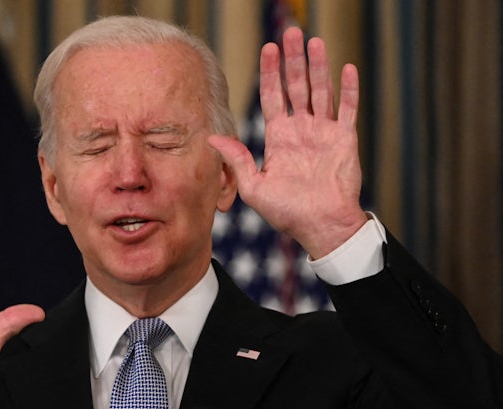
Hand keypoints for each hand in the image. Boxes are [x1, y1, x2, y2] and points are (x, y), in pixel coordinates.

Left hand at [208, 27, 367, 257]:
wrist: (320, 226)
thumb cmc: (287, 212)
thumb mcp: (254, 187)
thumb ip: (236, 160)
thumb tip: (211, 138)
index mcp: (279, 137)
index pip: (273, 96)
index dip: (270, 72)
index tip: (268, 49)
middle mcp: (301, 130)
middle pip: (297, 86)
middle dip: (293, 60)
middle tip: (290, 32)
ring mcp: (324, 132)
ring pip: (321, 90)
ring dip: (318, 65)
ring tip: (314, 41)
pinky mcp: (345, 139)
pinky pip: (347, 109)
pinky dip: (348, 89)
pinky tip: (346, 68)